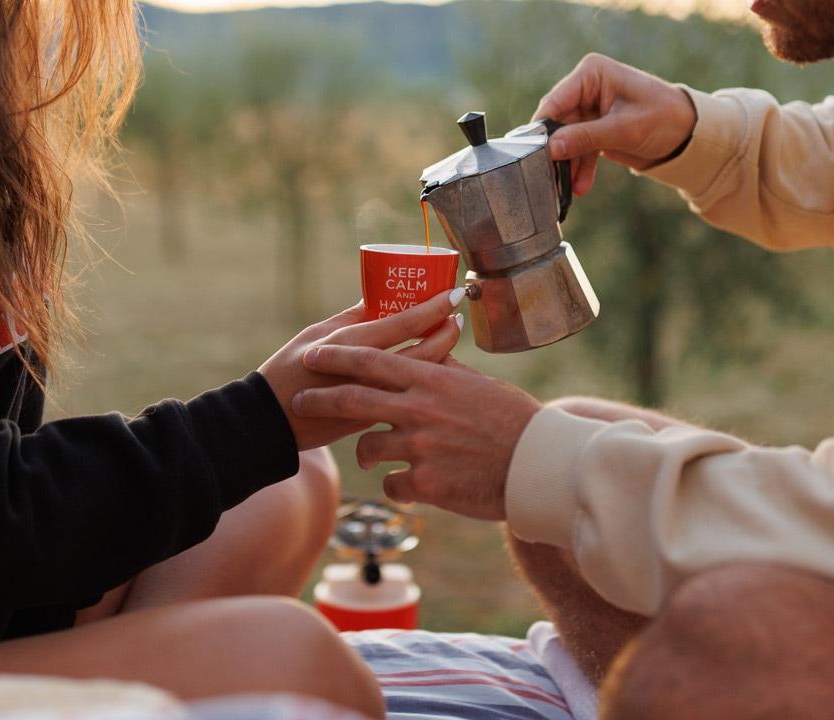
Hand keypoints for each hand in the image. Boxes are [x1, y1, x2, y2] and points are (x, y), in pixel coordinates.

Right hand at [258, 289, 464, 450]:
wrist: (269, 424)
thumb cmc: (287, 372)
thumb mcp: (315, 336)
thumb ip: (350, 318)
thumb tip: (378, 297)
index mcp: (351, 344)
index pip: (404, 322)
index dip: (433, 308)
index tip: (454, 294)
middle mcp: (367, 371)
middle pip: (422, 351)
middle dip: (446, 333)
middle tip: (458, 318)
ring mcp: (373, 398)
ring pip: (418, 376)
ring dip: (439, 357)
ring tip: (449, 341)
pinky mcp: (371, 420)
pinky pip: (404, 397)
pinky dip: (419, 383)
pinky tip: (431, 375)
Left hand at [291, 347, 541, 520]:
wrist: (536, 465)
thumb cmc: (513, 420)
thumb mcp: (479, 384)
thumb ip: (445, 369)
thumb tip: (430, 346)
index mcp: (430, 380)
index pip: (371, 360)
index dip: (336, 357)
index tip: (312, 354)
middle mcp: (419, 410)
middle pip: (351, 400)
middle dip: (318, 400)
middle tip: (298, 402)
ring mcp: (420, 447)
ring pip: (367, 448)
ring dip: (366, 452)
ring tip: (371, 457)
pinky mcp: (425, 484)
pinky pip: (391, 486)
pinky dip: (396, 486)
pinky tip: (409, 487)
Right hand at [534, 52, 696, 196]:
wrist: (690, 133)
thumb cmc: (664, 118)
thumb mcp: (625, 129)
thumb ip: (586, 137)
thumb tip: (551, 148)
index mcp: (592, 73)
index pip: (556, 100)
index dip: (543, 128)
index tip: (533, 154)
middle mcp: (587, 86)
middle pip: (558, 121)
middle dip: (556, 151)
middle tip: (549, 177)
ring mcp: (590, 107)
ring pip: (566, 138)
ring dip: (568, 163)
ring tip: (567, 189)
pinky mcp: (596, 126)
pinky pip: (580, 147)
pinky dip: (580, 166)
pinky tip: (580, 187)